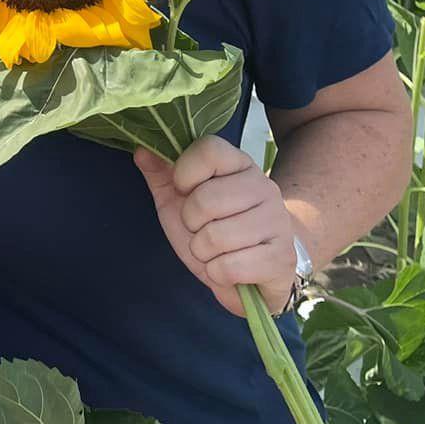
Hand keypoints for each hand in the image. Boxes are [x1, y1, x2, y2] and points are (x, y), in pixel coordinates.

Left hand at [131, 139, 298, 318]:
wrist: (258, 267)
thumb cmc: (214, 227)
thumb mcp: (180, 200)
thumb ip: (160, 174)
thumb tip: (142, 150)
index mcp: (238, 164)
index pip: (208, 149)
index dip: (184, 173)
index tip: (184, 190)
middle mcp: (263, 186)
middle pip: (206, 200)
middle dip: (191, 223)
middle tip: (202, 228)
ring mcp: (277, 221)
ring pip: (216, 237)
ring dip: (203, 252)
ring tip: (216, 250)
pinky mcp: (282, 258)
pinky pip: (230, 268)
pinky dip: (218, 274)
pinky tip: (230, 269)